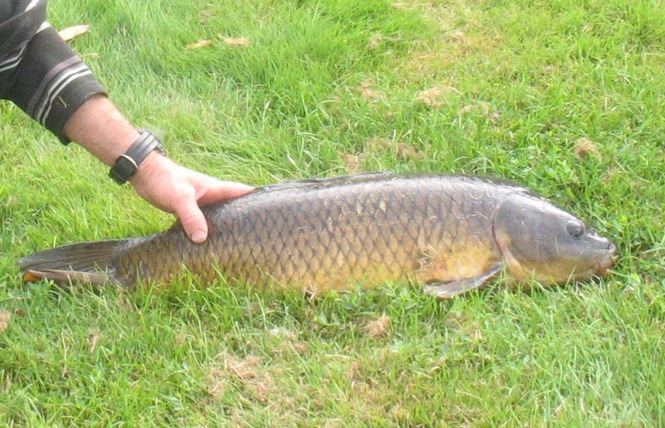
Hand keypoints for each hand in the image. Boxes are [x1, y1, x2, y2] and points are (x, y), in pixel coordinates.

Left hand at [130, 152, 252, 242]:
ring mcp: (204, 205)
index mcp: (217, 189)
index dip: (261, 200)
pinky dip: (212, 233)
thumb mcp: (180, 198)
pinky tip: (213, 245)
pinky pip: (208, 224)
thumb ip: (192, 216)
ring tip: (240, 245)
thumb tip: (203, 239)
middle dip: (248, 219)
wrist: (146, 175)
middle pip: (237, 208)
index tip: (275, 212)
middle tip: (261, 237)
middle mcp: (214, 197)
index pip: (245, 193)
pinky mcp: (193, 212)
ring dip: (230, 228)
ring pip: (223, 218)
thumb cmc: (165, 180)